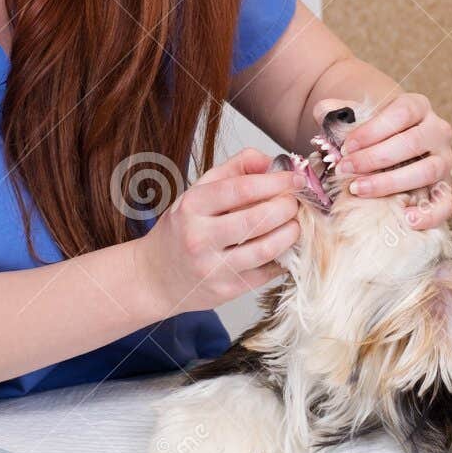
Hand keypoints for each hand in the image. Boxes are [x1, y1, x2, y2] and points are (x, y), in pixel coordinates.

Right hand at [133, 148, 303, 318]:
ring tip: (294, 225)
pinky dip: (283, 258)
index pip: (241, 189)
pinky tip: (283, 248)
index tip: (295, 179)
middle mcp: (199, 237)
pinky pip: (266, 272)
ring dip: (290, 234)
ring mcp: (212, 267)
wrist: (155, 276)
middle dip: (287, 207)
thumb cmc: (182, 229)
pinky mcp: (226, 290)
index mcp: (192, 206)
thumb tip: (270, 161)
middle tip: (296, 202)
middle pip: (257, 219)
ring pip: (266, 248)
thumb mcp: (198, 192)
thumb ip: (234, 170)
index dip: (275, 182)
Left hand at [325, 92, 451, 229]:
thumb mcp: (358, 118)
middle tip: (344, 169)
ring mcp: (445, 160)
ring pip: (428, 171)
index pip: (402, 112)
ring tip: (359, 190)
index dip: (373, 130)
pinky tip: (406, 219)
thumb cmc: (373, 134)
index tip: (346, 146)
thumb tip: (323, 110)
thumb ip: (339, 112)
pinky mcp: (445, 188)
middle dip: (374, 158)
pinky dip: (429, 213)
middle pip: (413, 142)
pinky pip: (445, 203)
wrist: (392, 150)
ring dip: (391, 183)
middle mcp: (437, 131)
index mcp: (418, 107)